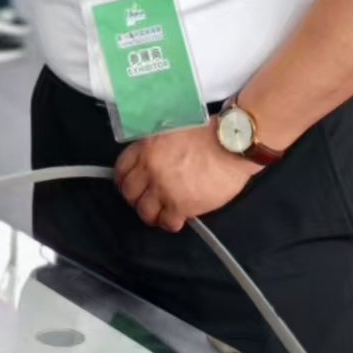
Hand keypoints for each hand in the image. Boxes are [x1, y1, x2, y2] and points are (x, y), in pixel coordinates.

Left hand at [114, 125, 260, 232]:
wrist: (231, 145)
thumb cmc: (208, 133)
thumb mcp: (172, 129)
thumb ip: (156, 146)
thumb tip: (150, 160)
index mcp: (146, 149)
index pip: (121, 169)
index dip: (124, 180)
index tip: (131, 186)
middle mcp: (149, 170)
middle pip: (130, 194)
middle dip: (137, 199)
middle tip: (147, 200)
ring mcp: (163, 189)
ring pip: (145, 212)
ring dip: (151, 214)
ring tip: (161, 213)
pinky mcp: (180, 206)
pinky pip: (167, 222)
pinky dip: (171, 223)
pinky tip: (177, 219)